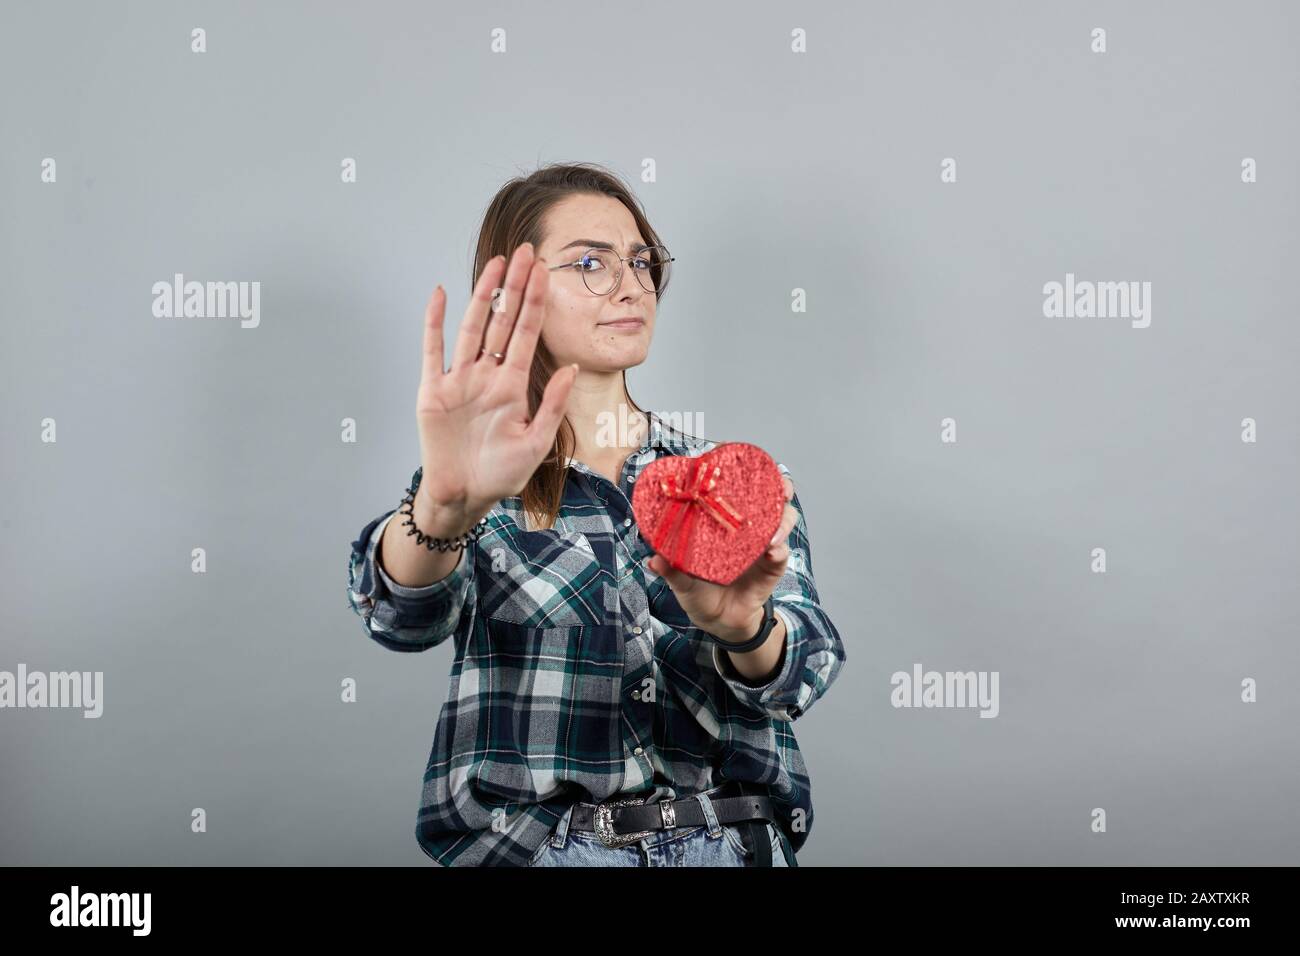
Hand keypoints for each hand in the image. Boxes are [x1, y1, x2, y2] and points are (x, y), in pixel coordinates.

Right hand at [413, 242, 578, 536]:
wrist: (463, 497)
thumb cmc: (500, 474)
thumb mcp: (536, 443)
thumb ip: (552, 405)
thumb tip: (572, 367)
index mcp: (513, 385)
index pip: (527, 333)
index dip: (537, 302)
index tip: (546, 271)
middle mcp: (487, 375)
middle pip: (502, 320)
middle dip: (515, 286)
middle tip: (527, 251)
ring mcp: (460, 380)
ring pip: (472, 327)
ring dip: (483, 294)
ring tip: (497, 263)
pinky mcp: (433, 390)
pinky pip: (433, 349)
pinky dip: (436, 322)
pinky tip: (442, 294)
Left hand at [644, 473, 797, 643]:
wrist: (719, 621)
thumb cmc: (698, 590)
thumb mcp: (681, 580)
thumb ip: (671, 570)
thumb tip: (654, 560)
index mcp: (723, 518)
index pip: (732, 483)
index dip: (733, 462)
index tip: (725, 450)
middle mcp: (746, 524)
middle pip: (769, 493)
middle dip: (775, 481)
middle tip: (774, 483)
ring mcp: (762, 542)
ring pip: (783, 517)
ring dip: (781, 518)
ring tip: (770, 531)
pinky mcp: (772, 564)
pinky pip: (781, 552)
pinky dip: (779, 549)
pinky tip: (771, 549)